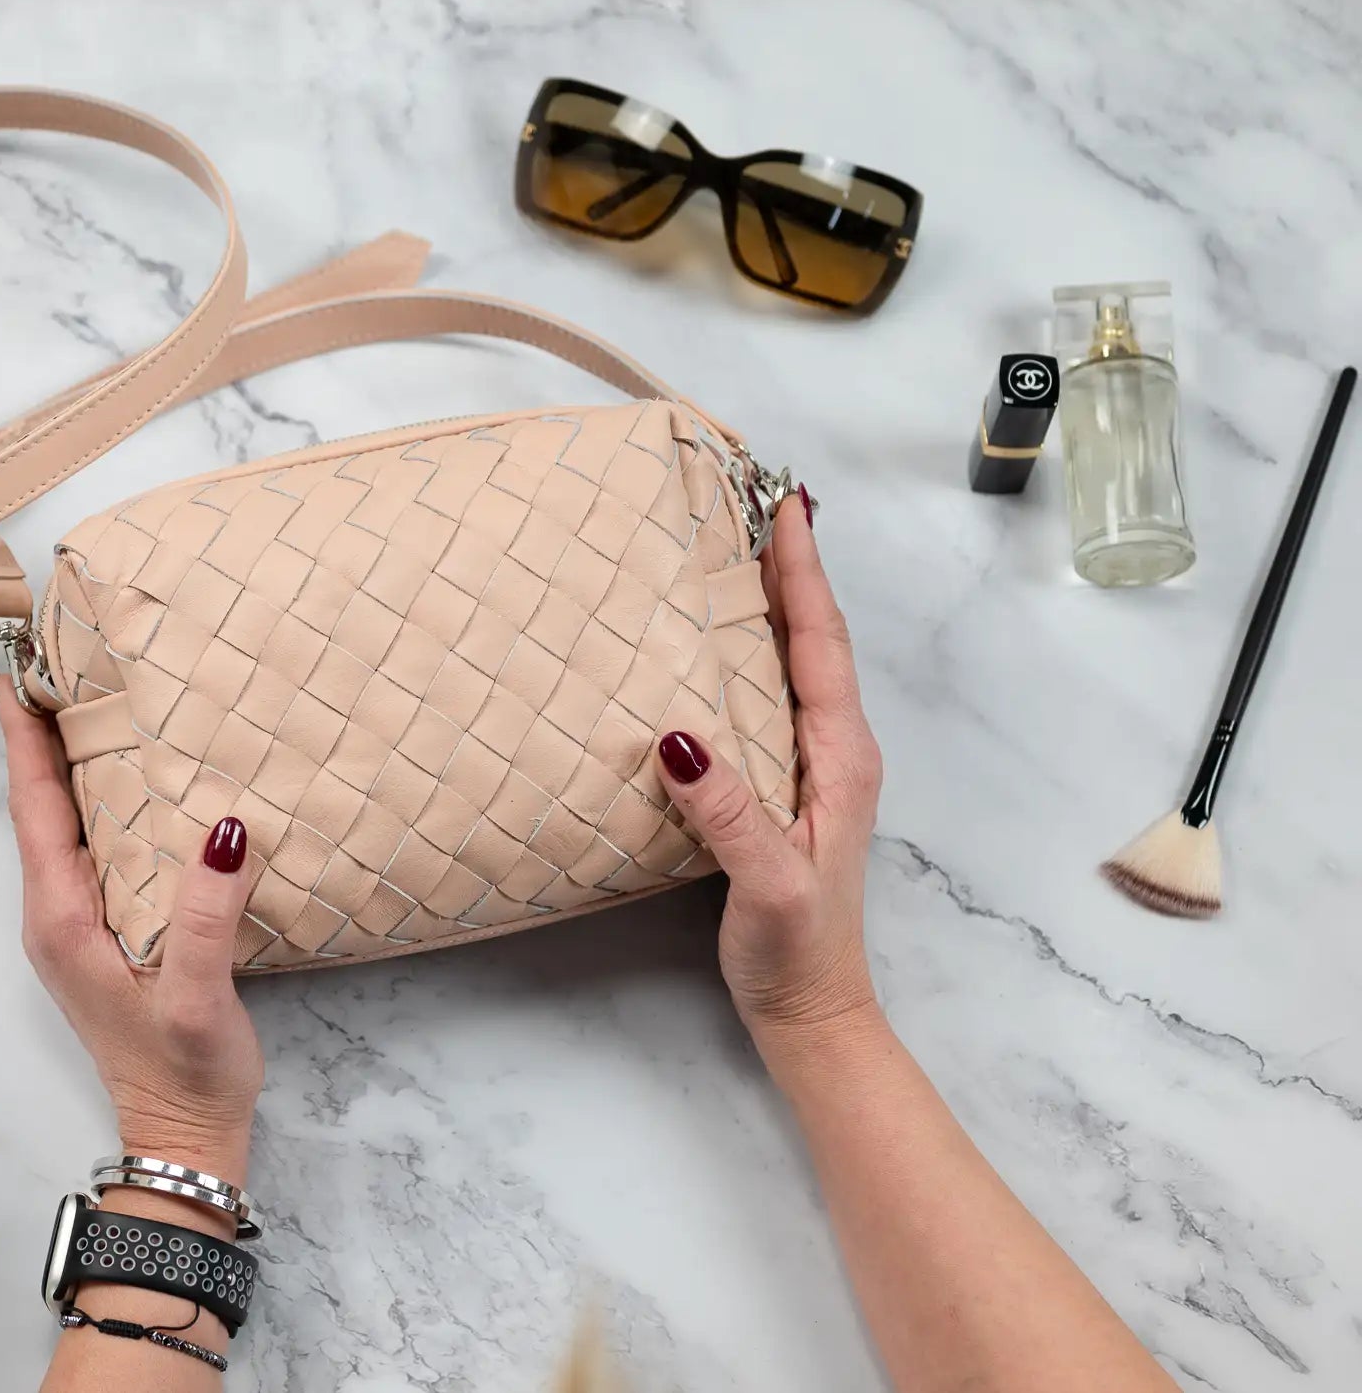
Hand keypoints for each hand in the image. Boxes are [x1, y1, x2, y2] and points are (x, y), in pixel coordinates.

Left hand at [0, 675, 264, 1182]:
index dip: (23, 739)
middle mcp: (56, 916)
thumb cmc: (186, 1073)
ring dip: (67, 766)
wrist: (184, 1141)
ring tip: (90, 703)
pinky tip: (131, 783)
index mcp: (63, 918)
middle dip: (40, 735)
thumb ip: (207, 916)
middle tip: (56, 661)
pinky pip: (90, 849)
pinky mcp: (104, 937)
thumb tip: (225, 828)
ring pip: (62, 827)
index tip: (13, 670)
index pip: (33, 807)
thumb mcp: (199, 997)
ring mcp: (77, 928)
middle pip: (39, 807)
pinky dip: (97, 802)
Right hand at [655, 494, 881, 1053]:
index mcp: (840, 760)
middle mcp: (835, 752)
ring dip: (775, 606)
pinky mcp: (787, 789)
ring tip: (738, 553)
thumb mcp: (767, 884)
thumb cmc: (797, 953)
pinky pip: (773, 698)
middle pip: (815, 640)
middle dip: (790, 569)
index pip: (821, 646)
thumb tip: (677, 734)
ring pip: (796, 665)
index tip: (786, 506)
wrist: (813, 1013)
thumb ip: (730, 812)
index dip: (802, 575)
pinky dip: (756, 653)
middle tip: (756, 504)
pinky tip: (719, 647)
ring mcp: (814, 770)